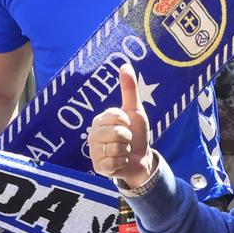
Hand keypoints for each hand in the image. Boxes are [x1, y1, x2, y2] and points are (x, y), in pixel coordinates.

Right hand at [89, 65, 154, 189]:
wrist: (141, 159)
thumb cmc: (136, 133)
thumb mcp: (135, 110)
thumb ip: (129, 89)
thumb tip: (125, 64)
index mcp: (99, 120)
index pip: (116, 116)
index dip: (127, 121)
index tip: (127, 124)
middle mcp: (92, 135)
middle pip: (117, 133)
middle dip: (128, 137)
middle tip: (126, 140)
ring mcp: (93, 152)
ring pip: (116, 149)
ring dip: (126, 151)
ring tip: (124, 151)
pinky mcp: (97, 167)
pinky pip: (113, 163)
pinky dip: (122, 163)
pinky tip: (120, 162)